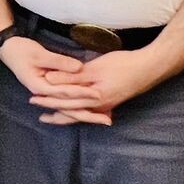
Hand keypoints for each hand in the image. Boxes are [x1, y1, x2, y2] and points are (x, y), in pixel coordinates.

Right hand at [0, 36, 107, 125]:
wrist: (8, 49)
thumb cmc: (21, 50)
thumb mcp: (39, 54)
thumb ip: (59, 62)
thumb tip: (79, 68)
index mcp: (39, 87)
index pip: (64, 93)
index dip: (82, 93)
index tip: (98, 94)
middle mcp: (44, 94)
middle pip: (68, 108)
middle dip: (89, 114)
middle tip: (107, 120)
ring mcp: (47, 93)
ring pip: (68, 107)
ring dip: (86, 113)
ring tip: (104, 119)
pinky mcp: (50, 89)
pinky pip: (66, 101)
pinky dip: (78, 107)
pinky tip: (90, 111)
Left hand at [25, 45, 169, 125]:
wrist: (150, 68)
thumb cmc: (123, 65)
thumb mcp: (94, 68)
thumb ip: (71, 76)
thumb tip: (49, 80)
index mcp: (92, 98)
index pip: (64, 101)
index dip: (48, 99)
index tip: (33, 99)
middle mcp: (98, 106)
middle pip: (71, 111)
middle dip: (55, 112)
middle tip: (39, 114)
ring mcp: (106, 105)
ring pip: (81, 114)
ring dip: (67, 116)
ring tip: (53, 117)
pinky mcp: (112, 102)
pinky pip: (92, 111)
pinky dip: (81, 113)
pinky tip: (79, 114)